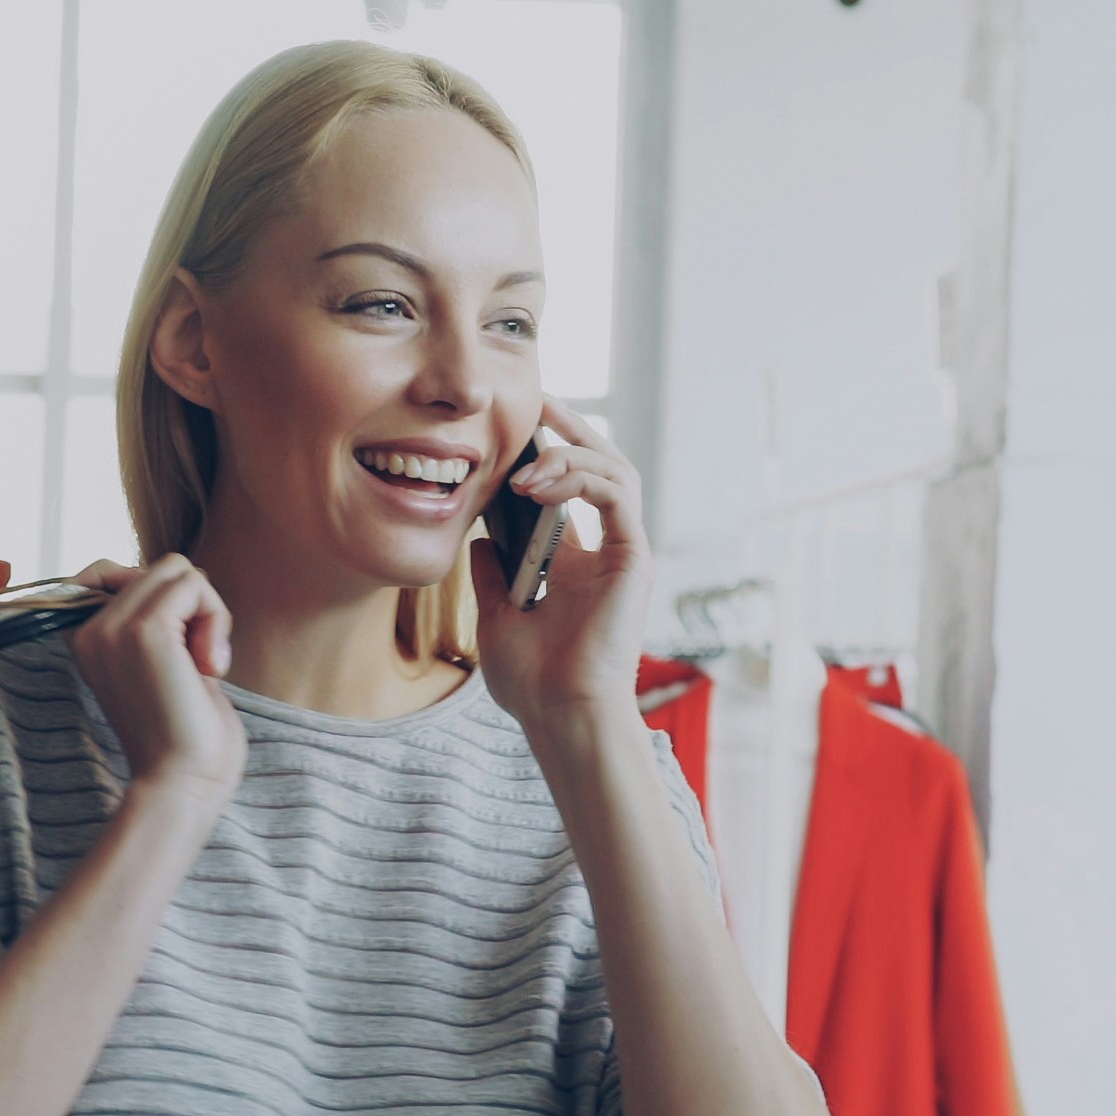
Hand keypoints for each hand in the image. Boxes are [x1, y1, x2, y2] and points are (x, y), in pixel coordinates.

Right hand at [67, 556, 246, 805]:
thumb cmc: (185, 733)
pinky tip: (210, 666)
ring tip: (203, 664)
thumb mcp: (163, 663)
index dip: (159, 596)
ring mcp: (112, 628)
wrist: (183, 783)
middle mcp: (89, 629)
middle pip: (158, 568)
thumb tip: (183, 575)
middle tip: (198, 662)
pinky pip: (193, 583)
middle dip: (194, 607)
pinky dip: (216, 618)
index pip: (110, 570)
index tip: (177, 648)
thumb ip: (159, 619)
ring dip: (208, 612)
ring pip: (179, 570)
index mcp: (84, 638)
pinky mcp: (145, 631)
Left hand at [471, 399, 650, 734]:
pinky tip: (537, 482)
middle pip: (600, 465)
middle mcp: (606, 549)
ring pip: (613, 469)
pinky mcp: (634, 556)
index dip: (549, 450)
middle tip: (535, 401)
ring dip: (567, 453)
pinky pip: (617, 493)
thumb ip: (492, 573)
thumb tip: (480, 538)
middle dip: (569, 428)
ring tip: (523, 463)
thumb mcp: (496, 614)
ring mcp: (624, 551)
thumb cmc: (533, 679)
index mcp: (577, 561)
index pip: (571, 486)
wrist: (559, 714)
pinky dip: (579, 476)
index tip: (512, 426)